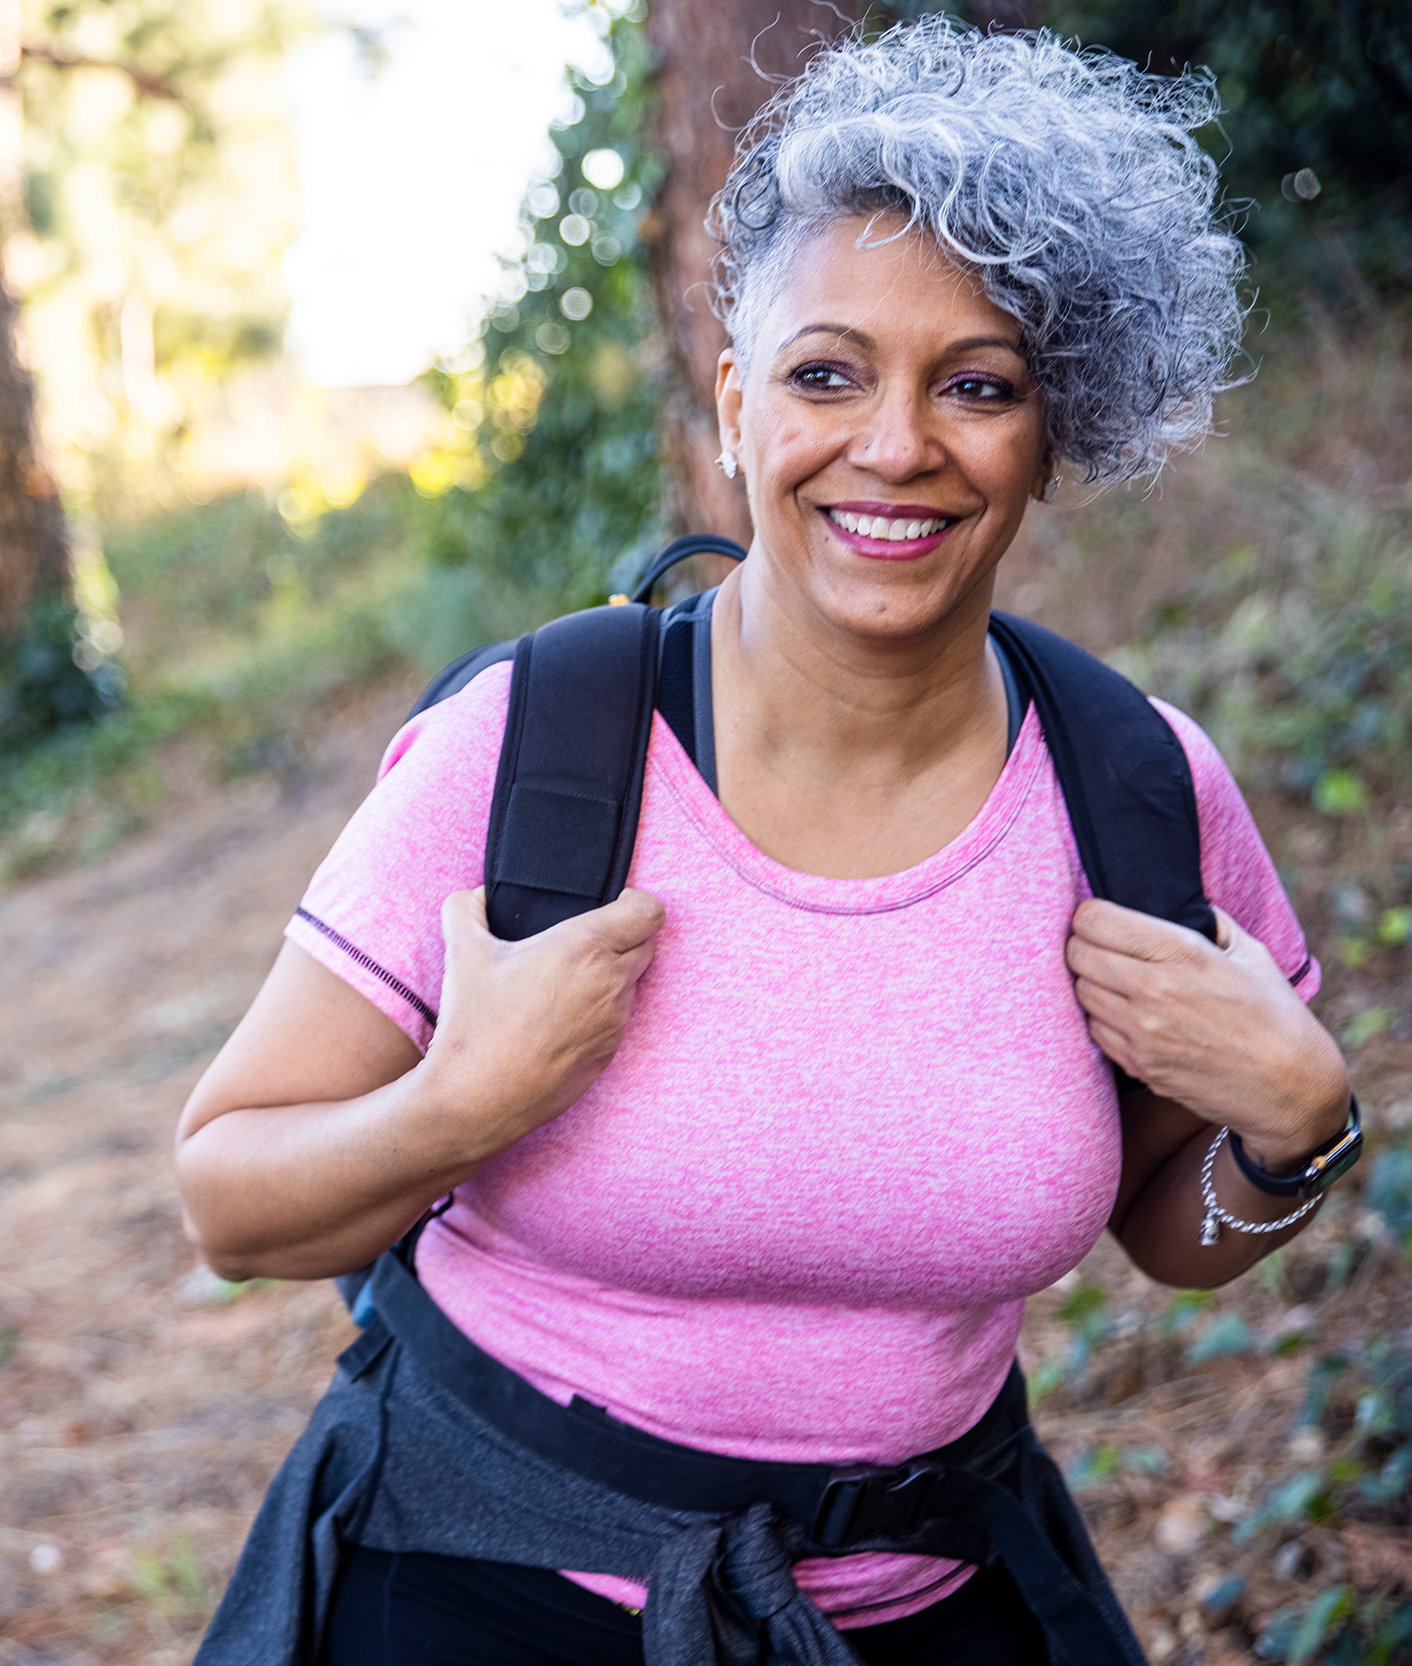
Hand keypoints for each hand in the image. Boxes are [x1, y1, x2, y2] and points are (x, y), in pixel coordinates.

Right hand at [420, 885, 665, 1162]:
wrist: (476, 1100)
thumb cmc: (474, 1026)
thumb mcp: (462, 953)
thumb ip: (466, 908)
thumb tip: (477, 895)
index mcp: (585, 948)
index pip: (649, 911)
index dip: (635, 902)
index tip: (613, 904)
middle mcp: (610, 983)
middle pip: (647, 944)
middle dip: (625, 936)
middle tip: (585, 940)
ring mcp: (614, 1022)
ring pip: (633, 982)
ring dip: (613, 974)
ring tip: (568, 980)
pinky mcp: (609, 1054)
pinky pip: (619, 1018)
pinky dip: (601, 1010)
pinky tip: (563, 1016)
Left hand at [1066, 899, 1349, 1168]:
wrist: (1290, 1088)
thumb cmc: (1274, 1014)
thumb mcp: (1249, 952)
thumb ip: (1208, 920)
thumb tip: (1181, 898)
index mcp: (1180, 953)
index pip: (1093, 921)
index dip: (1092, 916)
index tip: (1103, 919)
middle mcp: (1153, 991)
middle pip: (1076, 954)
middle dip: (1085, 946)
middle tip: (1104, 948)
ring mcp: (1142, 1032)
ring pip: (1081, 993)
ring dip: (1093, 984)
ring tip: (1118, 982)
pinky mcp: (1139, 1065)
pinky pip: (1095, 1031)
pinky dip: (1104, 1019)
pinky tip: (1129, 1016)